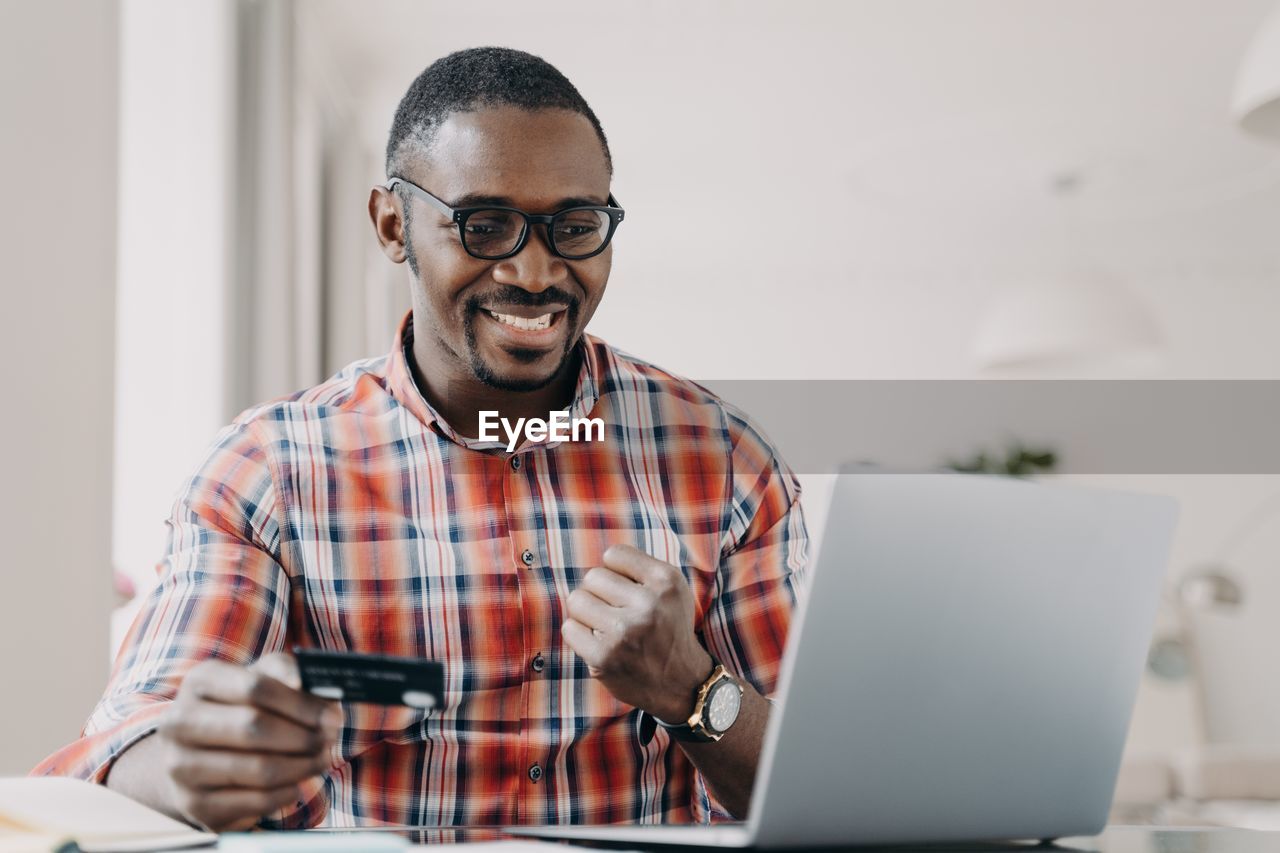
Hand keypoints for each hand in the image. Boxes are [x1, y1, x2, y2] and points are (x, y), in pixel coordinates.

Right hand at [152, 652, 341, 831]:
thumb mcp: (264, 677)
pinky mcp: (194, 804)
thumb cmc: (245, 706)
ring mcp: (181, 766)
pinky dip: (286, 793)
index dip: (301, 704)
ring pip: (258, 769)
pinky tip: (296, 783)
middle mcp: (179, 722)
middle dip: (303, 736)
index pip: (255, 687)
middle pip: (254, 728)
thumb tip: (305, 683)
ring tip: (320, 760)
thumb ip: (288, 672)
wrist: (201, 752)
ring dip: (302, 766)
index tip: (332, 717)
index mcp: (200, 681)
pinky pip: (255, 801)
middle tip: (330, 739)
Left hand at [562, 544, 713, 722]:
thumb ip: (639, 569)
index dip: (616, 572)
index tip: (626, 590)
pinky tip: (597, 642)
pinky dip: (579, 634)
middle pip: (592, 577)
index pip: (614, 555)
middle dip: (599, 593)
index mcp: (666, 581)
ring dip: (586, 612)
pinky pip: (569, 628)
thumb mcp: (672, 590)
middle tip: (614, 611)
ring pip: (577, 600)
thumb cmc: (669, 630)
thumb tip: (598, 561)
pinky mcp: (604, 657)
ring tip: (604, 625)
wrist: (682, 684)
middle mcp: (648, 604)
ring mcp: (625, 632)